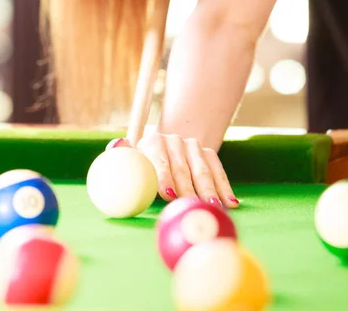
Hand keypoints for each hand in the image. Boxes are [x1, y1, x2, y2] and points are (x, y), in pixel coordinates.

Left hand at [109, 134, 238, 207]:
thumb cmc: (141, 166)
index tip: (168, 195)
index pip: (159, 159)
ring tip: (213, 207)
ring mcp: (193, 146)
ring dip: (209, 190)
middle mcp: (175, 140)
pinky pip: (218, 171)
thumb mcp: (129, 160)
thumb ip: (121, 155)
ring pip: (202, 170)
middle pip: (182, 167)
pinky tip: (231, 203)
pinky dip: (224, 187)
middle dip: (187, 189)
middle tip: (191, 207)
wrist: (163, 150)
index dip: (163, 176)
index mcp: (153, 141)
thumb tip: (116, 145)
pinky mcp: (208, 153)